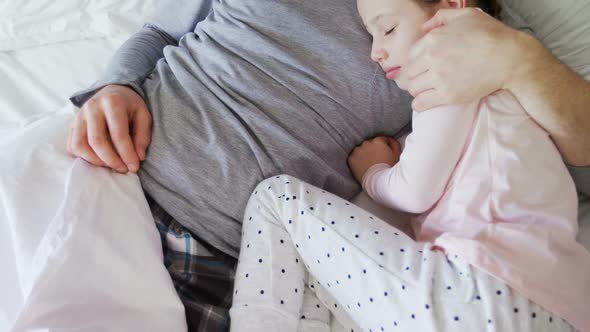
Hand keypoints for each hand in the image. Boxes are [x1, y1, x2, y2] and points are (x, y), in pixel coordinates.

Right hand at [67, 84, 151, 172]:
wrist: (113, 91)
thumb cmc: (130, 106)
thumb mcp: (143, 115)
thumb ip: (142, 136)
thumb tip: (138, 158)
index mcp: (113, 103)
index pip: (118, 134)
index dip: (126, 154)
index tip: (134, 168)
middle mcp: (92, 108)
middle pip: (97, 141)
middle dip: (111, 160)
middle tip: (123, 169)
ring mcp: (79, 115)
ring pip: (80, 145)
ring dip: (96, 161)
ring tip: (111, 165)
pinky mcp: (72, 124)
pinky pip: (72, 145)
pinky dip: (84, 157)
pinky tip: (99, 159)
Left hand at [348, 136, 400, 183]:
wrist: (378, 180)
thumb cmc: (389, 168)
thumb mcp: (397, 154)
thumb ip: (394, 143)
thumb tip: (389, 140)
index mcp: (378, 141)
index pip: (382, 140)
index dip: (384, 146)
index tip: (385, 153)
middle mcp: (366, 143)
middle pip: (370, 144)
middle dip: (374, 149)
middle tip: (377, 159)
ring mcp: (357, 151)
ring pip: (361, 149)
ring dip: (364, 153)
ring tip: (369, 163)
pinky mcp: (351, 159)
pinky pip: (354, 157)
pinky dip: (357, 160)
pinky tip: (362, 166)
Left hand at [406, 8, 524, 110]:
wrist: (510, 58)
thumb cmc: (491, 34)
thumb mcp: (467, 15)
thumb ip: (442, 17)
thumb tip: (424, 28)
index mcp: (433, 39)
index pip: (411, 55)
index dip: (416, 61)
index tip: (421, 67)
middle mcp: (432, 58)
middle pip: (410, 72)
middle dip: (415, 76)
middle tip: (423, 79)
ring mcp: (439, 77)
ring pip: (413, 88)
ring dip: (417, 90)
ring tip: (425, 90)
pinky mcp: (448, 95)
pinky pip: (421, 103)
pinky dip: (419, 104)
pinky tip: (423, 102)